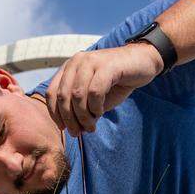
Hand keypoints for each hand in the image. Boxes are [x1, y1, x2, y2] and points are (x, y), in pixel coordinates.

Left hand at [45, 42, 163, 136]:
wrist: (142, 62)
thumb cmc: (116, 82)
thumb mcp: (93, 96)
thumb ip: (80, 108)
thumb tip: (71, 128)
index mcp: (69, 68)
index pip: (52, 93)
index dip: (55, 114)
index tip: (64, 128)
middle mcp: (76, 61)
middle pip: (63, 96)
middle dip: (70, 119)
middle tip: (79, 132)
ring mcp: (90, 61)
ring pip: (77, 96)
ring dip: (83, 116)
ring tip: (91, 126)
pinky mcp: (106, 66)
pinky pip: (95, 92)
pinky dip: (96, 107)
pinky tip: (100, 112)